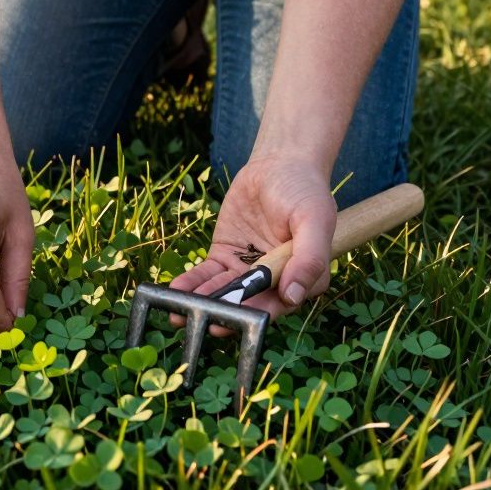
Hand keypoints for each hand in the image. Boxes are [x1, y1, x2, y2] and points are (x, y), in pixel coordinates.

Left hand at [169, 154, 335, 335]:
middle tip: (204, 323)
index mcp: (303, 278)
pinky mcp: (225, 257)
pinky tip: (175, 291)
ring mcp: (247, 270)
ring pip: (223, 292)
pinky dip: (192, 283)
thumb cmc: (305, 192)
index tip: (237, 321)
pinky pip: (207, 274)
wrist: (278, 166)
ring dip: (203, 303)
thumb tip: (293, 295)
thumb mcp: (314, 220)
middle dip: (225, 314)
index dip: (257, 313)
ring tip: (180, 313)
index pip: (279, 302)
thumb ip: (309, 258)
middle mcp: (274, 280)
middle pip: (247, 302)